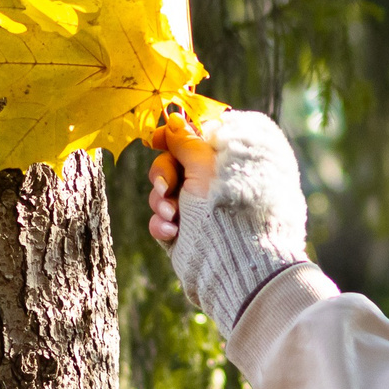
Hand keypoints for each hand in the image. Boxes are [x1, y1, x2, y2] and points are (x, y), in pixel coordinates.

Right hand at [144, 109, 308, 331]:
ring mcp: (202, 208)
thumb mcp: (205, 168)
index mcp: (231, 161)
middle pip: (174, 163)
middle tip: (165, 188)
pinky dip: (163, 224)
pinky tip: (172, 232)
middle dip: (164, 174)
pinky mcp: (188, 231)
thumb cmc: (228, 212)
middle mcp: (217, 182)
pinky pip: (163, 218)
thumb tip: (175, 119)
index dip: (173, 137)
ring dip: (161, 201)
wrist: (234, 268)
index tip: (154, 140)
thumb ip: (187, 142)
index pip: (197, 137)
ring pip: (164, 192)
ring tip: (172, 216)